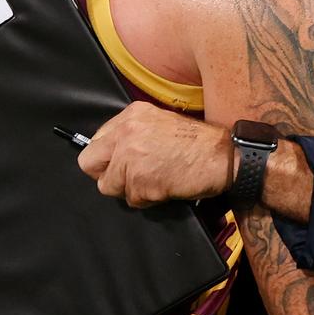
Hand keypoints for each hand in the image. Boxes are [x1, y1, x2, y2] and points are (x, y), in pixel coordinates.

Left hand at [76, 101, 233, 207]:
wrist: (224, 156)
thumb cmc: (197, 143)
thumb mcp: (160, 123)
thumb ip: (133, 134)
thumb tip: (111, 155)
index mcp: (131, 115)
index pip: (94, 142)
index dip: (106, 159)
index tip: (120, 165)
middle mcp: (127, 132)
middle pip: (90, 164)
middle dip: (108, 175)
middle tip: (130, 179)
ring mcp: (132, 156)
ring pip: (110, 186)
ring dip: (132, 189)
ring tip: (157, 181)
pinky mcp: (141, 180)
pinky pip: (132, 199)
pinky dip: (148, 199)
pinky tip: (166, 187)